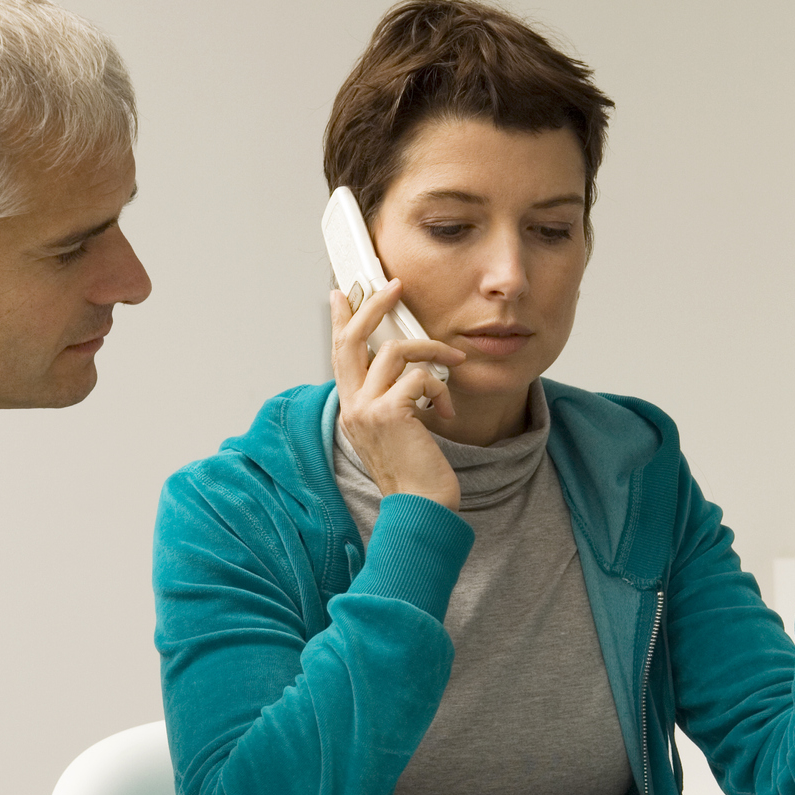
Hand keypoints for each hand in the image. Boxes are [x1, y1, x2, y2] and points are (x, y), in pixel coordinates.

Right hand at [331, 281, 465, 510]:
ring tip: (454, 362)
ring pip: (394, 352)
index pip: (340, 354)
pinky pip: (419, 377)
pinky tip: (446, 412)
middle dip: (374, 306)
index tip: (344, 292)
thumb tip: (410, 368)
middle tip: (395, 286)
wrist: (422, 508)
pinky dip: (439, 388)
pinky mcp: (389, 413)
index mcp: (352, 409)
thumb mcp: (399, 430)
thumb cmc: (418, 473)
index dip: (343, 320)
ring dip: (431, 352)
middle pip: (352, 340)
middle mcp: (351, 406)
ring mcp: (366, 409)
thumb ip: (394, 399)